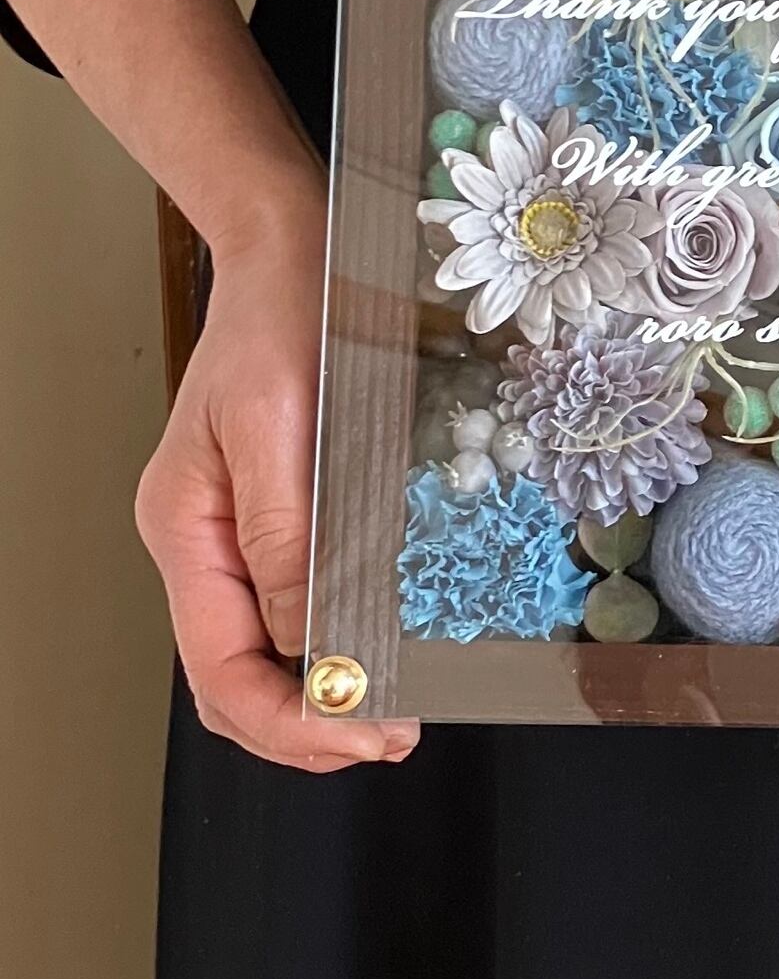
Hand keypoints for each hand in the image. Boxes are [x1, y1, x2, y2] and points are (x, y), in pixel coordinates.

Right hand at [136, 186, 420, 770]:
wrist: (294, 245)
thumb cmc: (286, 311)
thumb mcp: (282, 419)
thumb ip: (287, 532)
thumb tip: (306, 638)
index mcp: (185, 527)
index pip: (222, 669)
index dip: (292, 720)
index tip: (368, 730)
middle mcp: (203, 541)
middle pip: (233, 678)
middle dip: (307, 725)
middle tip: (392, 733)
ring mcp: (235, 531)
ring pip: (260, 653)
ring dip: (322, 694)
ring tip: (392, 708)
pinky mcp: (275, 513)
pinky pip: (289, 604)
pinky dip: (330, 642)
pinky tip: (378, 646)